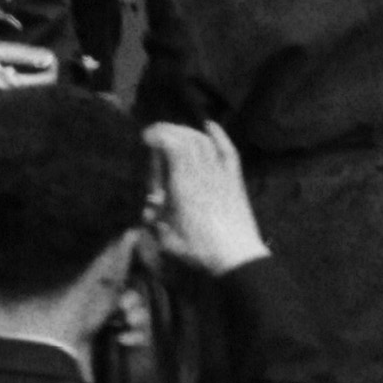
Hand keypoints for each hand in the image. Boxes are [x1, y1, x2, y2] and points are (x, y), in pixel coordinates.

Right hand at [144, 118, 269, 271]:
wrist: (237, 256)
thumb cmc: (200, 250)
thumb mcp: (168, 240)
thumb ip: (154, 222)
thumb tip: (146, 209)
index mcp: (184, 187)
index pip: (174, 148)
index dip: (160, 136)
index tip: (145, 137)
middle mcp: (203, 174)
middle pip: (187, 140)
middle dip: (169, 130)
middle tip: (154, 133)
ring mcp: (221, 175)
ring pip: (205, 142)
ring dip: (188, 131)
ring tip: (173, 131)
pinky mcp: (235, 180)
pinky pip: (228, 152)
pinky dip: (219, 136)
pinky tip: (210, 126)